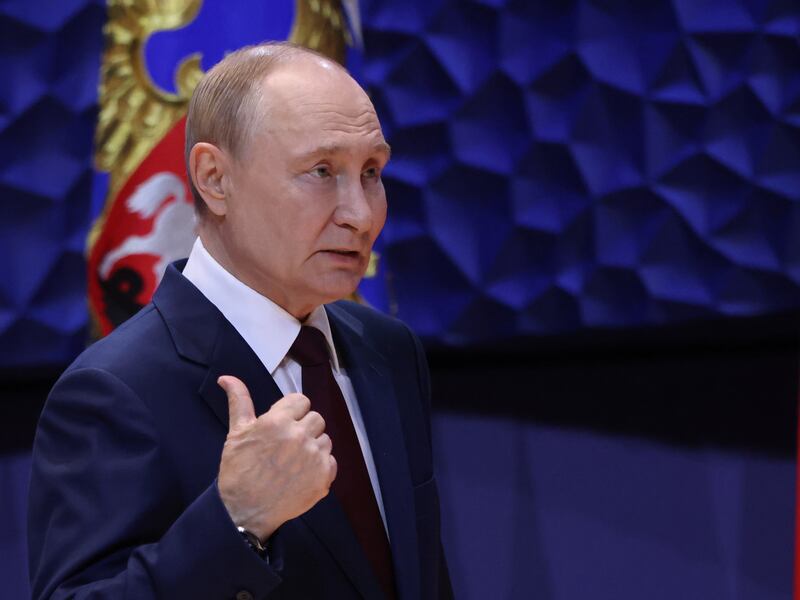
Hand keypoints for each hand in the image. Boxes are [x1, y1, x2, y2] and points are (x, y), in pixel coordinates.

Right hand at [217, 375, 336, 540]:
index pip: (301, 401)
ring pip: (325, 439)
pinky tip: (302, 474)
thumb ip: (239, 401)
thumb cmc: (238, 470)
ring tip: (294, 461)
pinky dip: (320, 466)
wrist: (244, 511)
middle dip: (303, 427)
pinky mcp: (324, 477)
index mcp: (278, 421)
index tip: (283, 425)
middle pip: (315, 418)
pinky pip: (331, 461)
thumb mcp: (236, 432)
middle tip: (287, 445)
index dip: (292, 411)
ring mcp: (313, 457)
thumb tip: (227, 377)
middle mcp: (299, 436)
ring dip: (313, 446)